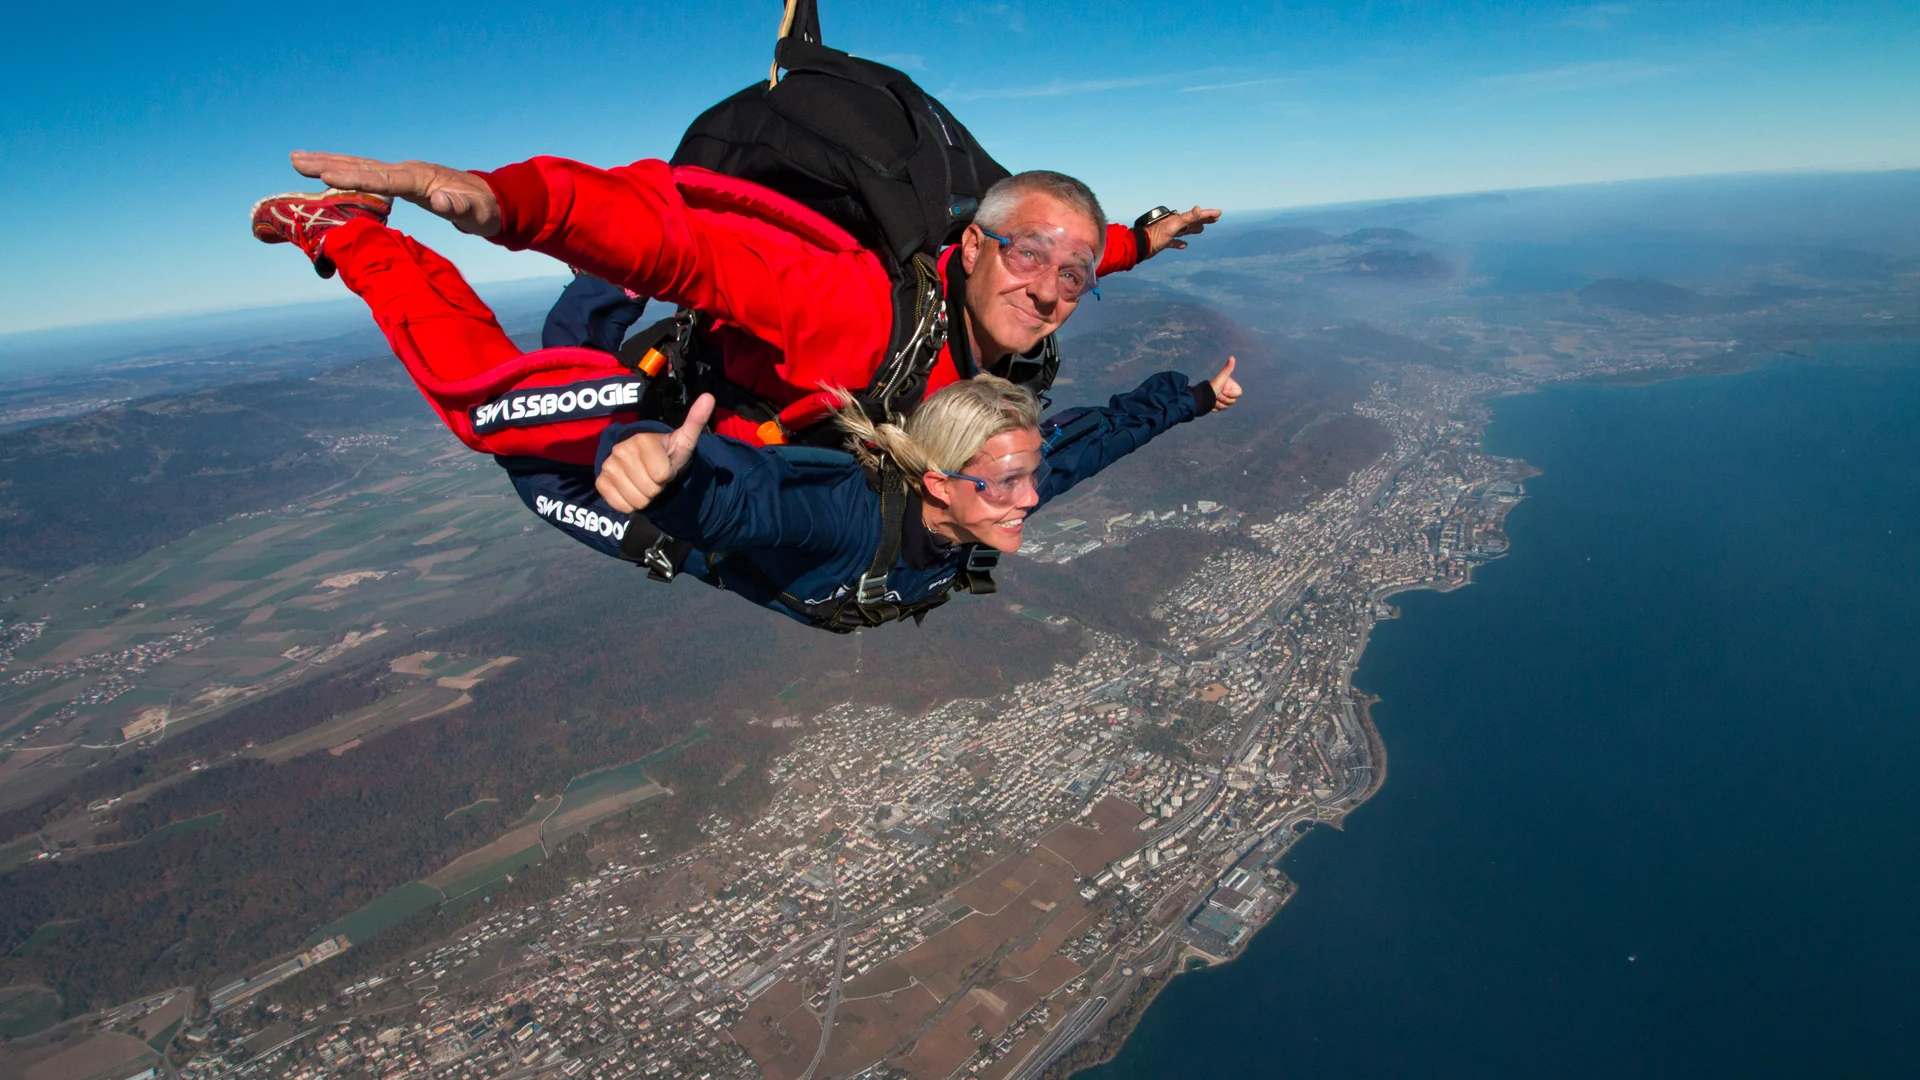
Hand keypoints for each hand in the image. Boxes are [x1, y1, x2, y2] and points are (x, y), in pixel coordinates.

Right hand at [290, 151, 502, 235]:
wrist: (490, 201)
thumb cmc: (483, 210)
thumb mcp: (477, 213)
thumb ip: (460, 207)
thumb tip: (441, 200)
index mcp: (420, 179)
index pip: (383, 179)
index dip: (355, 178)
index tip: (326, 175)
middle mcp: (407, 171)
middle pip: (363, 166)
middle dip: (329, 163)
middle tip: (294, 159)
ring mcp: (402, 174)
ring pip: (361, 167)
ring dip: (329, 163)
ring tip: (297, 160)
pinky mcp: (400, 181)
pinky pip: (366, 176)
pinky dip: (344, 173)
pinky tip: (324, 174)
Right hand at [595, 395, 714, 513]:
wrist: (647, 465)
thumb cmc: (667, 454)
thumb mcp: (684, 440)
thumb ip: (696, 421)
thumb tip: (709, 396)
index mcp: (641, 440)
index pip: (662, 475)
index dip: (667, 475)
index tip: (664, 466)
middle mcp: (620, 450)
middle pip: (650, 489)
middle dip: (656, 487)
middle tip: (654, 475)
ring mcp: (608, 466)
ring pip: (637, 500)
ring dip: (645, 497)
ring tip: (644, 482)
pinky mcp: (600, 482)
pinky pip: (621, 505)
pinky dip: (630, 504)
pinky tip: (632, 490)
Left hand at [1144, 206, 1221, 256]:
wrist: (1141, 246)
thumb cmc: (1156, 235)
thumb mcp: (1173, 225)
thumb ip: (1186, 218)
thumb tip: (1198, 208)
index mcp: (1178, 219)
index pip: (1197, 215)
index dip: (1208, 214)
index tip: (1219, 212)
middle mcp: (1174, 224)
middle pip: (1192, 221)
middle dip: (1204, 220)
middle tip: (1215, 219)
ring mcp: (1169, 233)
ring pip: (1184, 230)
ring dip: (1193, 229)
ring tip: (1201, 230)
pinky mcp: (1164, 242)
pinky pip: (1174, 242)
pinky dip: (1180, 243)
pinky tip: (1184, 245)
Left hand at [1207, 356, 1241, 412]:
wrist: (1199, 399)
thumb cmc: (1211, 388)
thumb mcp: (1221, 378)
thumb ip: (1227, 369)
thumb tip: (1232, 357)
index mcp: (1229, 385)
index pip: (1238, 393)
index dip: (1231, 394)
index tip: (1223, 390)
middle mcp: (1225, 390)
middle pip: (1232, 401)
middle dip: (1223, 399)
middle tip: (1216, 395)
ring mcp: (1220, 398)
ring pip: (1226, 406)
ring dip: (1218, 404)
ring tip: (1212, 400)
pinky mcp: (1215, 405)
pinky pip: (1219, 410)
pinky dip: (1214, 408)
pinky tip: (1209, 404)